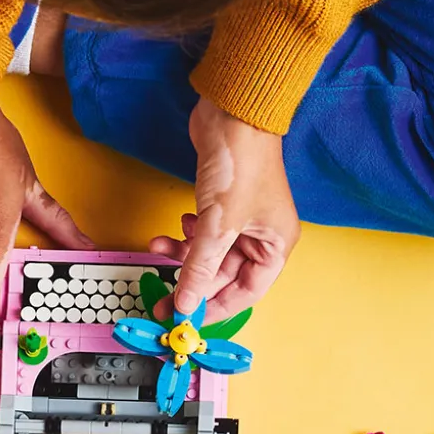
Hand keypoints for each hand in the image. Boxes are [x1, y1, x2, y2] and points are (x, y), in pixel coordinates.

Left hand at [150, 96, 299, 322]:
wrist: (231, 113)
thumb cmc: (242, 163)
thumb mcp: (218, 226)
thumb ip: (199, 268)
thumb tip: (185, 303)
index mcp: (275, 246)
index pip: (247, 293)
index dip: (217, 308)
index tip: (189, 320)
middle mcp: (261, 236)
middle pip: (224, 276)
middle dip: (192, 284)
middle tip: (163, 297)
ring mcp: (240, 220)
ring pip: (208, 254)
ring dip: (183, 256)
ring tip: (159, 251)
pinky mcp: (221, 204)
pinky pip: (201, 234)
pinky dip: (185, 235)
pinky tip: (174, 229)